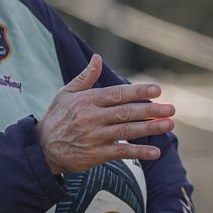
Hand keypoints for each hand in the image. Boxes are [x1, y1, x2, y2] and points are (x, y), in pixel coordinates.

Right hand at [36, 54, 175, 173]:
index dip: (138, 91)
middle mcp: (91, 117)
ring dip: (149, 128)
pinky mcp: (96, 154)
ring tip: (168, 124)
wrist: (42, 148)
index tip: (157, 89)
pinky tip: (154, 152)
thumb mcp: (65, 94)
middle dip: (150, 110)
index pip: (116, 94)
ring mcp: (94, 137)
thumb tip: (98, 58)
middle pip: (125, 112)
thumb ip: (84, 77)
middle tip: (171, 108)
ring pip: (126, 131)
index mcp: (87, 100)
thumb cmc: (56, 118)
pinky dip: (138, 153)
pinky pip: (121, 152)